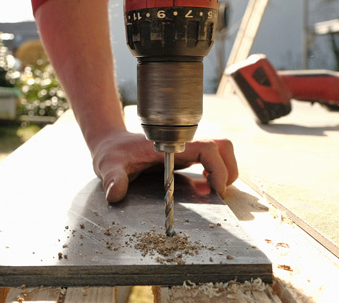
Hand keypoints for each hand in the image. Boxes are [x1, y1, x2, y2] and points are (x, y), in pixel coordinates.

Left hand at [90, 129, 238, 202]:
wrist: (111, 145)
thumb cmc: (113, 153)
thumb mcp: (109, 165)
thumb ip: (113, 178)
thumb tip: (115, 193)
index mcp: (170, 144)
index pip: (207, 147)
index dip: (218, 167)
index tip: (216, 188)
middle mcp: (182, 145)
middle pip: (222, 147)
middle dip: (229, 169)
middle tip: (219, 192)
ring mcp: (186, 150)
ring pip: (220, 153)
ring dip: (225, 171)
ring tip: (214, 191)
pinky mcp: (186, 158)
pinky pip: (212, 161)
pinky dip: (217, 174)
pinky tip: (207, 187)